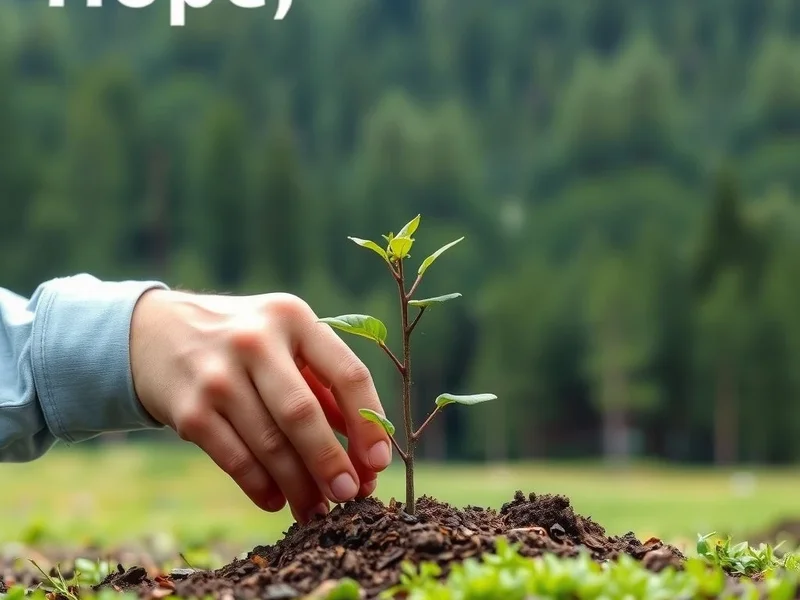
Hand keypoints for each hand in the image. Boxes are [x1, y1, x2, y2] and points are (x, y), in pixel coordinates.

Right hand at [129, 289, 392, 522]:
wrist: (155, 332)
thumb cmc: (243, 341)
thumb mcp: (285, 342)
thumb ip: (324, 386)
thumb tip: (364, 452)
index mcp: (293, 318)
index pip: (347, 374)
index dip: (369, 423)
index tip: (379, 462)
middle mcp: (256, 341)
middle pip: (303, 415)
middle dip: (331, 462)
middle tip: (351, 495)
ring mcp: (218, 376)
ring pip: (270, 445)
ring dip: (299, 485)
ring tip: (318, 510)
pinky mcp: (189, 410)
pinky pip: (236, 460)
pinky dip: (261, 487)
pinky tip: (277, 501)